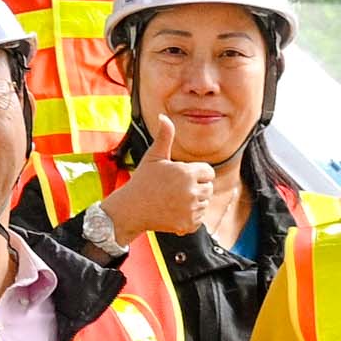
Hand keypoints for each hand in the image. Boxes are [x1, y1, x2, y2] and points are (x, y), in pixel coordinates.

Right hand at [84, 148, 236, 257]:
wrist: (131, 209)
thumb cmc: (143, 181)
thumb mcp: (154, 157)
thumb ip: (165, 136)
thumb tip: (163, 116)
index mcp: (188, 173)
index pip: (208, 172)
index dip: (197, 173)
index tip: (182, 176)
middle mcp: (192, 191)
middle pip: (208, 188)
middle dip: (196, 187)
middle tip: (176, 190)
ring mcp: (191, 209)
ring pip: (204, 203)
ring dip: (194, 202)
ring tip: (174, 200)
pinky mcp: (188, 224)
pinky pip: (199, 219)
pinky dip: (190, 217)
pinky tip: (174, 211)